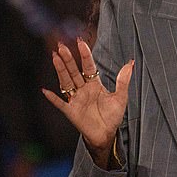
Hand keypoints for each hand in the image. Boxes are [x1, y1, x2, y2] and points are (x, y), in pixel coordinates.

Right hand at [42, 38, 132, 168]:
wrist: (107, 134)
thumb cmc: (112, 116)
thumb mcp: (121, 97)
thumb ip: (123, 80)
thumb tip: (131, 63)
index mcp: (94, 84)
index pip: (88, 66)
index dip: (84, 55)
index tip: (81, 42)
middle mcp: (83, 89)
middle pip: (74, 71)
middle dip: (68, 58)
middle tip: (61, 44)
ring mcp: (76, 100)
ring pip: (66, 82)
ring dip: (60, 70)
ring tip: (55, 57)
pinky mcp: (71, 111)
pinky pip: (60, 103)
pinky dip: (53, 98)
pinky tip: (45, 91)